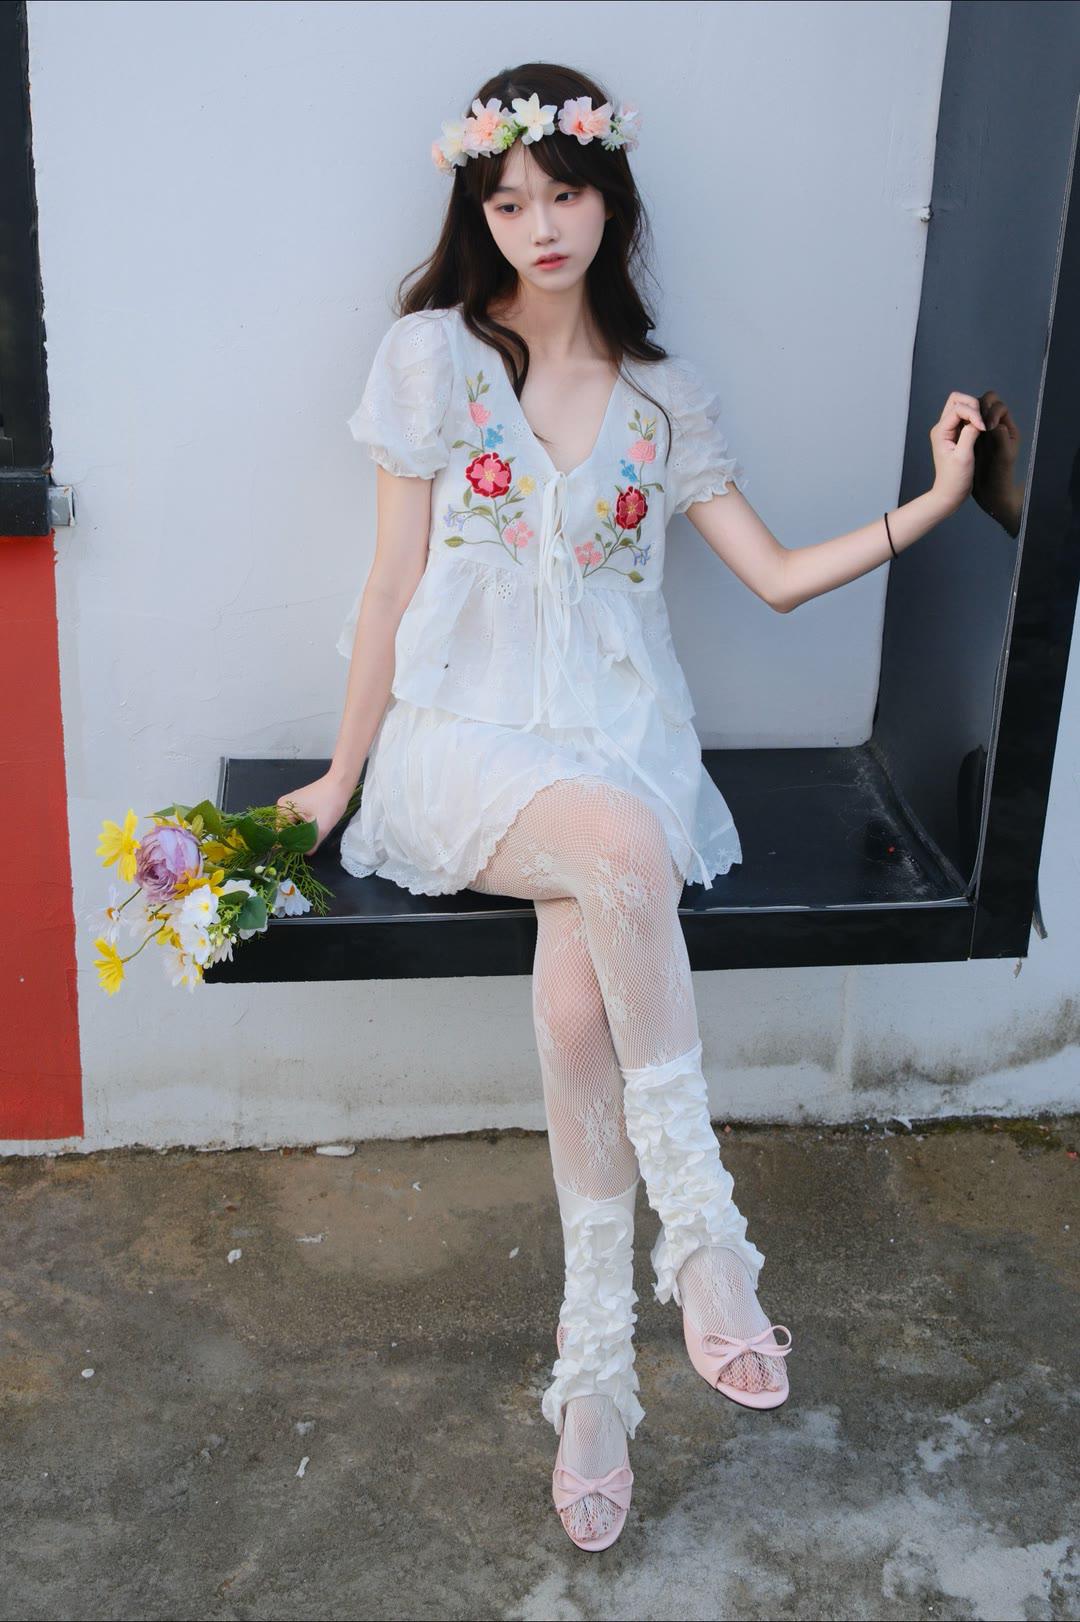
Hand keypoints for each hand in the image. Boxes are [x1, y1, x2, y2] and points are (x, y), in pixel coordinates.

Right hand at [276, 774, 353, 855]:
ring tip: (316, 833)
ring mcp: (291, 803)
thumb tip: (306, 854)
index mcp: (282, 809)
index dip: (292, 844)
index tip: (304, 850)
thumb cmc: (330, 802)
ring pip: (295, 825)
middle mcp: (283, 805)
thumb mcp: (321, 827)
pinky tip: (317, 825)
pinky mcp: (301, 802)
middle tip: (313, 842)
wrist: (341, 782)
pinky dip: (307, 824)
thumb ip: (311, 843)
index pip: (281, 834)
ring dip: (304, 831)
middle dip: (299, 837)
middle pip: (287, 830)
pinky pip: (300, 819)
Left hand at [930, 390, 985, 512]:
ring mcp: (948, 430)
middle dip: (973, 405)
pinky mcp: (956, 434)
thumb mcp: (964, 457)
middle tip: (983, 421)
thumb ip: (970, 435)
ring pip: (961, 406)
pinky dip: (975, 418)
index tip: (983, 428)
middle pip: (957, 400)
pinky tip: (982, 429)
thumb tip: (978, 420)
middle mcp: (942, 427)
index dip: (974, 413)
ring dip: (974, 411)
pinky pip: (966, 417)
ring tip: (983, 425)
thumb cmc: (955, 479)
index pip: (958, 408)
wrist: (950, 493)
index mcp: (940, 431)